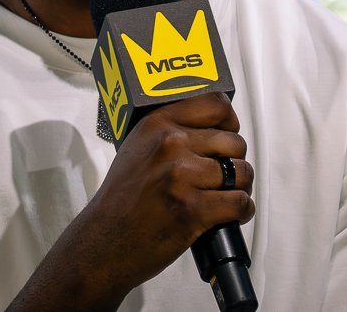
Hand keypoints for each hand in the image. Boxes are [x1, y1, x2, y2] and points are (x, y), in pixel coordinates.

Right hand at [93, 93, 254, 286]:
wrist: (104, 241)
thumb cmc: (121, 200)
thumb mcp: (138, 148)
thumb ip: (169, 132)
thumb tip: (208, 129)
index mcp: (157, 124)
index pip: (214, 104)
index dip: (229, 122)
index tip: (229, 134)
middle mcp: (170, 144)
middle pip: (233, 142)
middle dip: (236, 160)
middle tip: (226, 175)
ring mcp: (182, 176)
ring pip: (241, 172)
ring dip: (241, 187)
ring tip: (227, 196)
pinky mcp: (193, 209)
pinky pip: (239, 202)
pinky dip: (242, 210)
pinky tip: (231, 214)